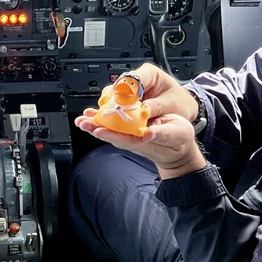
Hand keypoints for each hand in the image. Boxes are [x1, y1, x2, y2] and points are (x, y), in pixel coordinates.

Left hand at [74, 112, 206, 179]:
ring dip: (95, 124)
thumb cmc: (179, 140)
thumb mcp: (177, 134)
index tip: (98, 130)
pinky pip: (114, 125)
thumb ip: (162, 134)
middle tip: (82, 122)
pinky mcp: (130, 130)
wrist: (178, 148)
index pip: (124, 139)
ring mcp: (130, 135)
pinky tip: (93, 114)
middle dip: (96, 128)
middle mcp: (134, 139)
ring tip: (82, 118)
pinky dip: (103, 119)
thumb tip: (148, 134)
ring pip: (110, 130)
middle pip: (112, 135)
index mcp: (144, 141)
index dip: (110, 135)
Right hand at [107, 62, 200, 124]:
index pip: (132, 79)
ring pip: (113, 95)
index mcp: (149, 73)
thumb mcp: (172, 104)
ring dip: (110, 108)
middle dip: (114, 101)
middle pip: (118, 86)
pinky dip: (113, 113)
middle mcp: (136, 79)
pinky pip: (115, 104)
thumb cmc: (180, 102)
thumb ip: (156, 106)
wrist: (182, 108)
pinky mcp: (126, 100)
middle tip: (112, 114)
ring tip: (110, 119)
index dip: (125, 92)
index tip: (121, 104)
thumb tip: (142, 112)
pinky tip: (111, 121)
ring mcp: (129, 90)